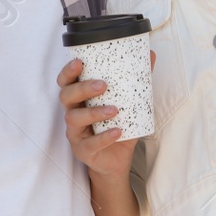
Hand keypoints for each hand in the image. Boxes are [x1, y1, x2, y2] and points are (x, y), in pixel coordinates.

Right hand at [57, 54, 152, 178]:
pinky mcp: (82, 151)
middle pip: (66, 96)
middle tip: (102, 85)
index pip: (66, 82)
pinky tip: (118, 131)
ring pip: (74, 119)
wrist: (117, 161)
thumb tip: (150, 55)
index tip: (79, 62)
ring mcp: (75, 133)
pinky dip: (104, 137)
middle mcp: (73, 113)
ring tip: (114, 110)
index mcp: (80, 99)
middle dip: (82, 88)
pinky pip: (90, 144)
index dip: (68, 72)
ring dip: (93, 112)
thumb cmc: (118, 127)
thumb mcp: (129, 103)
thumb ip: (137, 80)